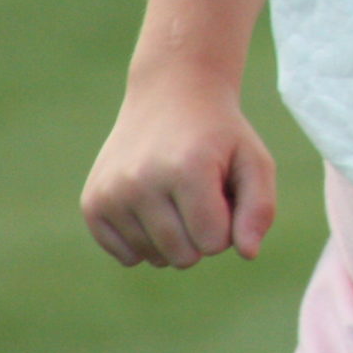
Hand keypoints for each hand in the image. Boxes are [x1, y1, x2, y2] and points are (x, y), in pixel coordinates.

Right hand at [81, 77, 276, 268]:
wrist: (170, 95)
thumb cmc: (219, 135)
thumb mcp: (254, 161)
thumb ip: (260, 208)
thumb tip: (248, 254)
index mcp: (187, 169)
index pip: (214, 243)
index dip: (227, 224)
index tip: (222, 192)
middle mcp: (142, 181)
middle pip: (183, 257)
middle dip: (201, 234)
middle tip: (199, 194)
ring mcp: (112, 193)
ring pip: (155, 258)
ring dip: (173, 237)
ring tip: (175, 194)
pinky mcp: (92, 203)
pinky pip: (126, 256)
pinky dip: (144, 241)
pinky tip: (152, 205)